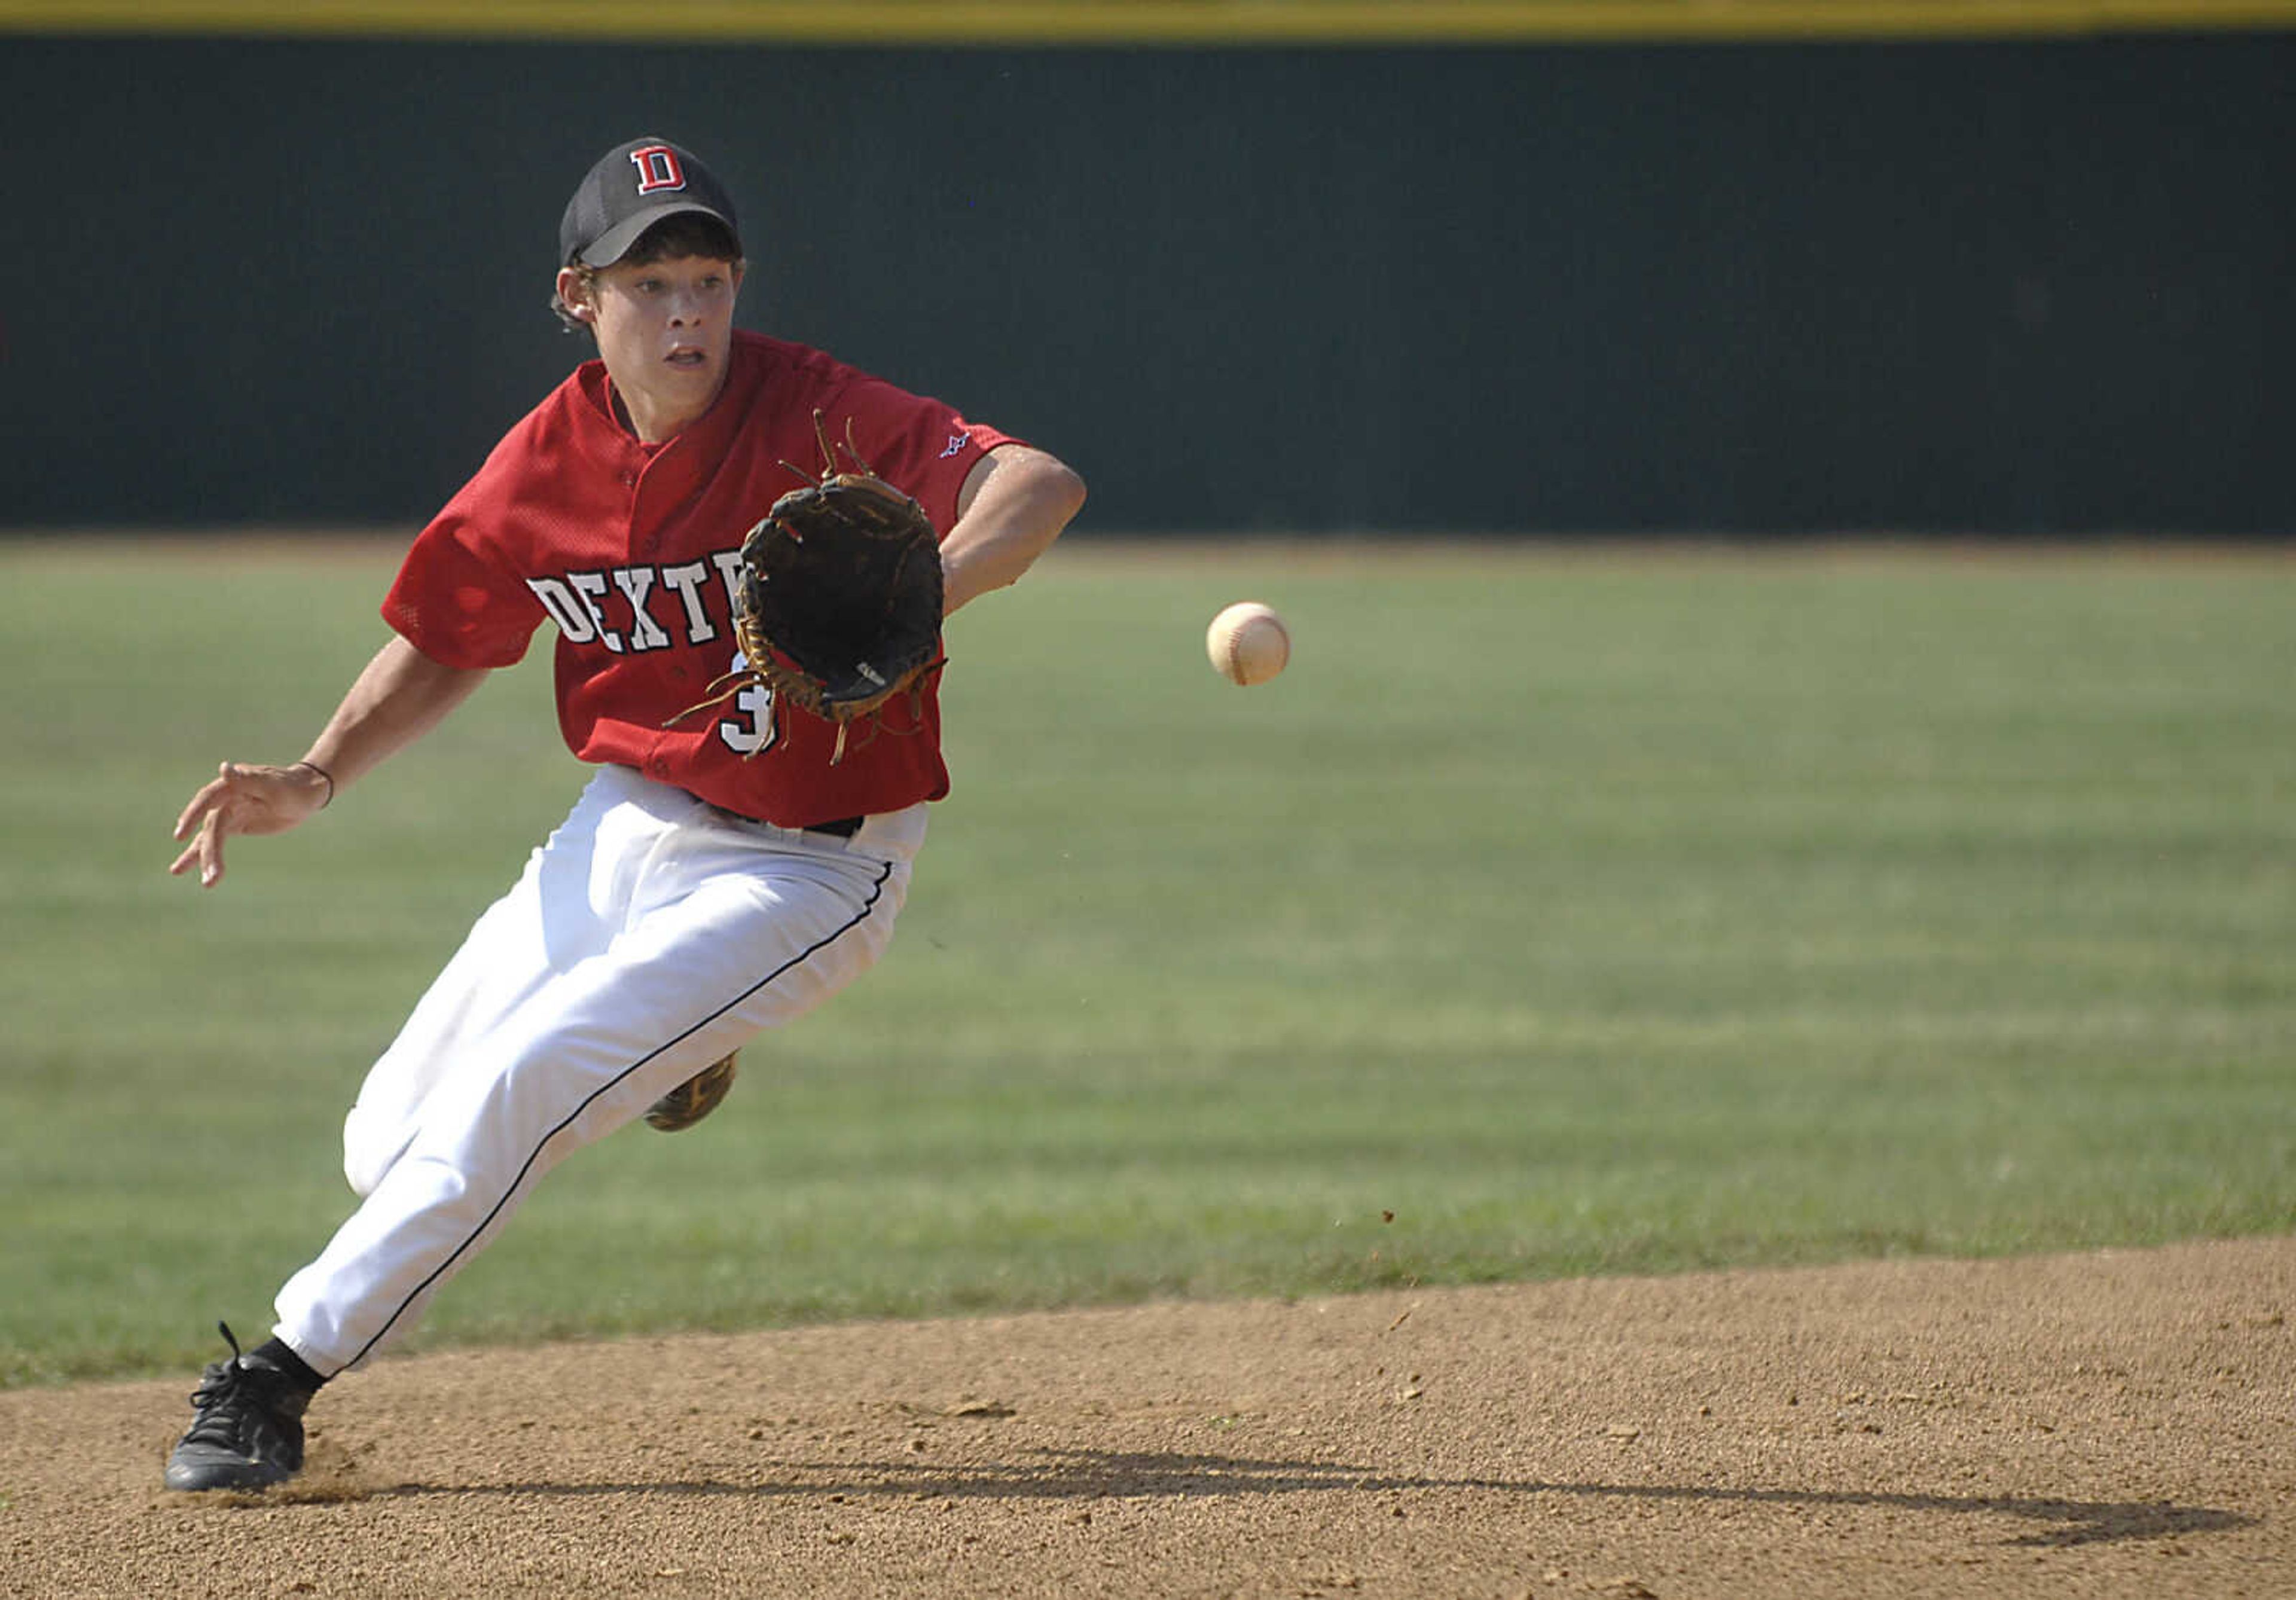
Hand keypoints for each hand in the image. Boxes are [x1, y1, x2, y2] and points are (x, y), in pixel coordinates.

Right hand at [169, 761, 331, 887]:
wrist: (306, 793)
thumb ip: (248, 779)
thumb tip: (223, 768)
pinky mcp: (232, 826)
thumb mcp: (273, 785)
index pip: (207, 800)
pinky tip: (181, 869)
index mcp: (231, 785)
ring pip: (209, 838)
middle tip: (210, 875)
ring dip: (202, 858)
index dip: (193, 815)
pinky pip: (212, 842)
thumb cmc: (291, 786)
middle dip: (209, 852)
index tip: (181, 834)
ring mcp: (226, 814)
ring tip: (189, 877)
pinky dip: (201, 856)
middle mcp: (223, 799)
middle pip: (212, 828)